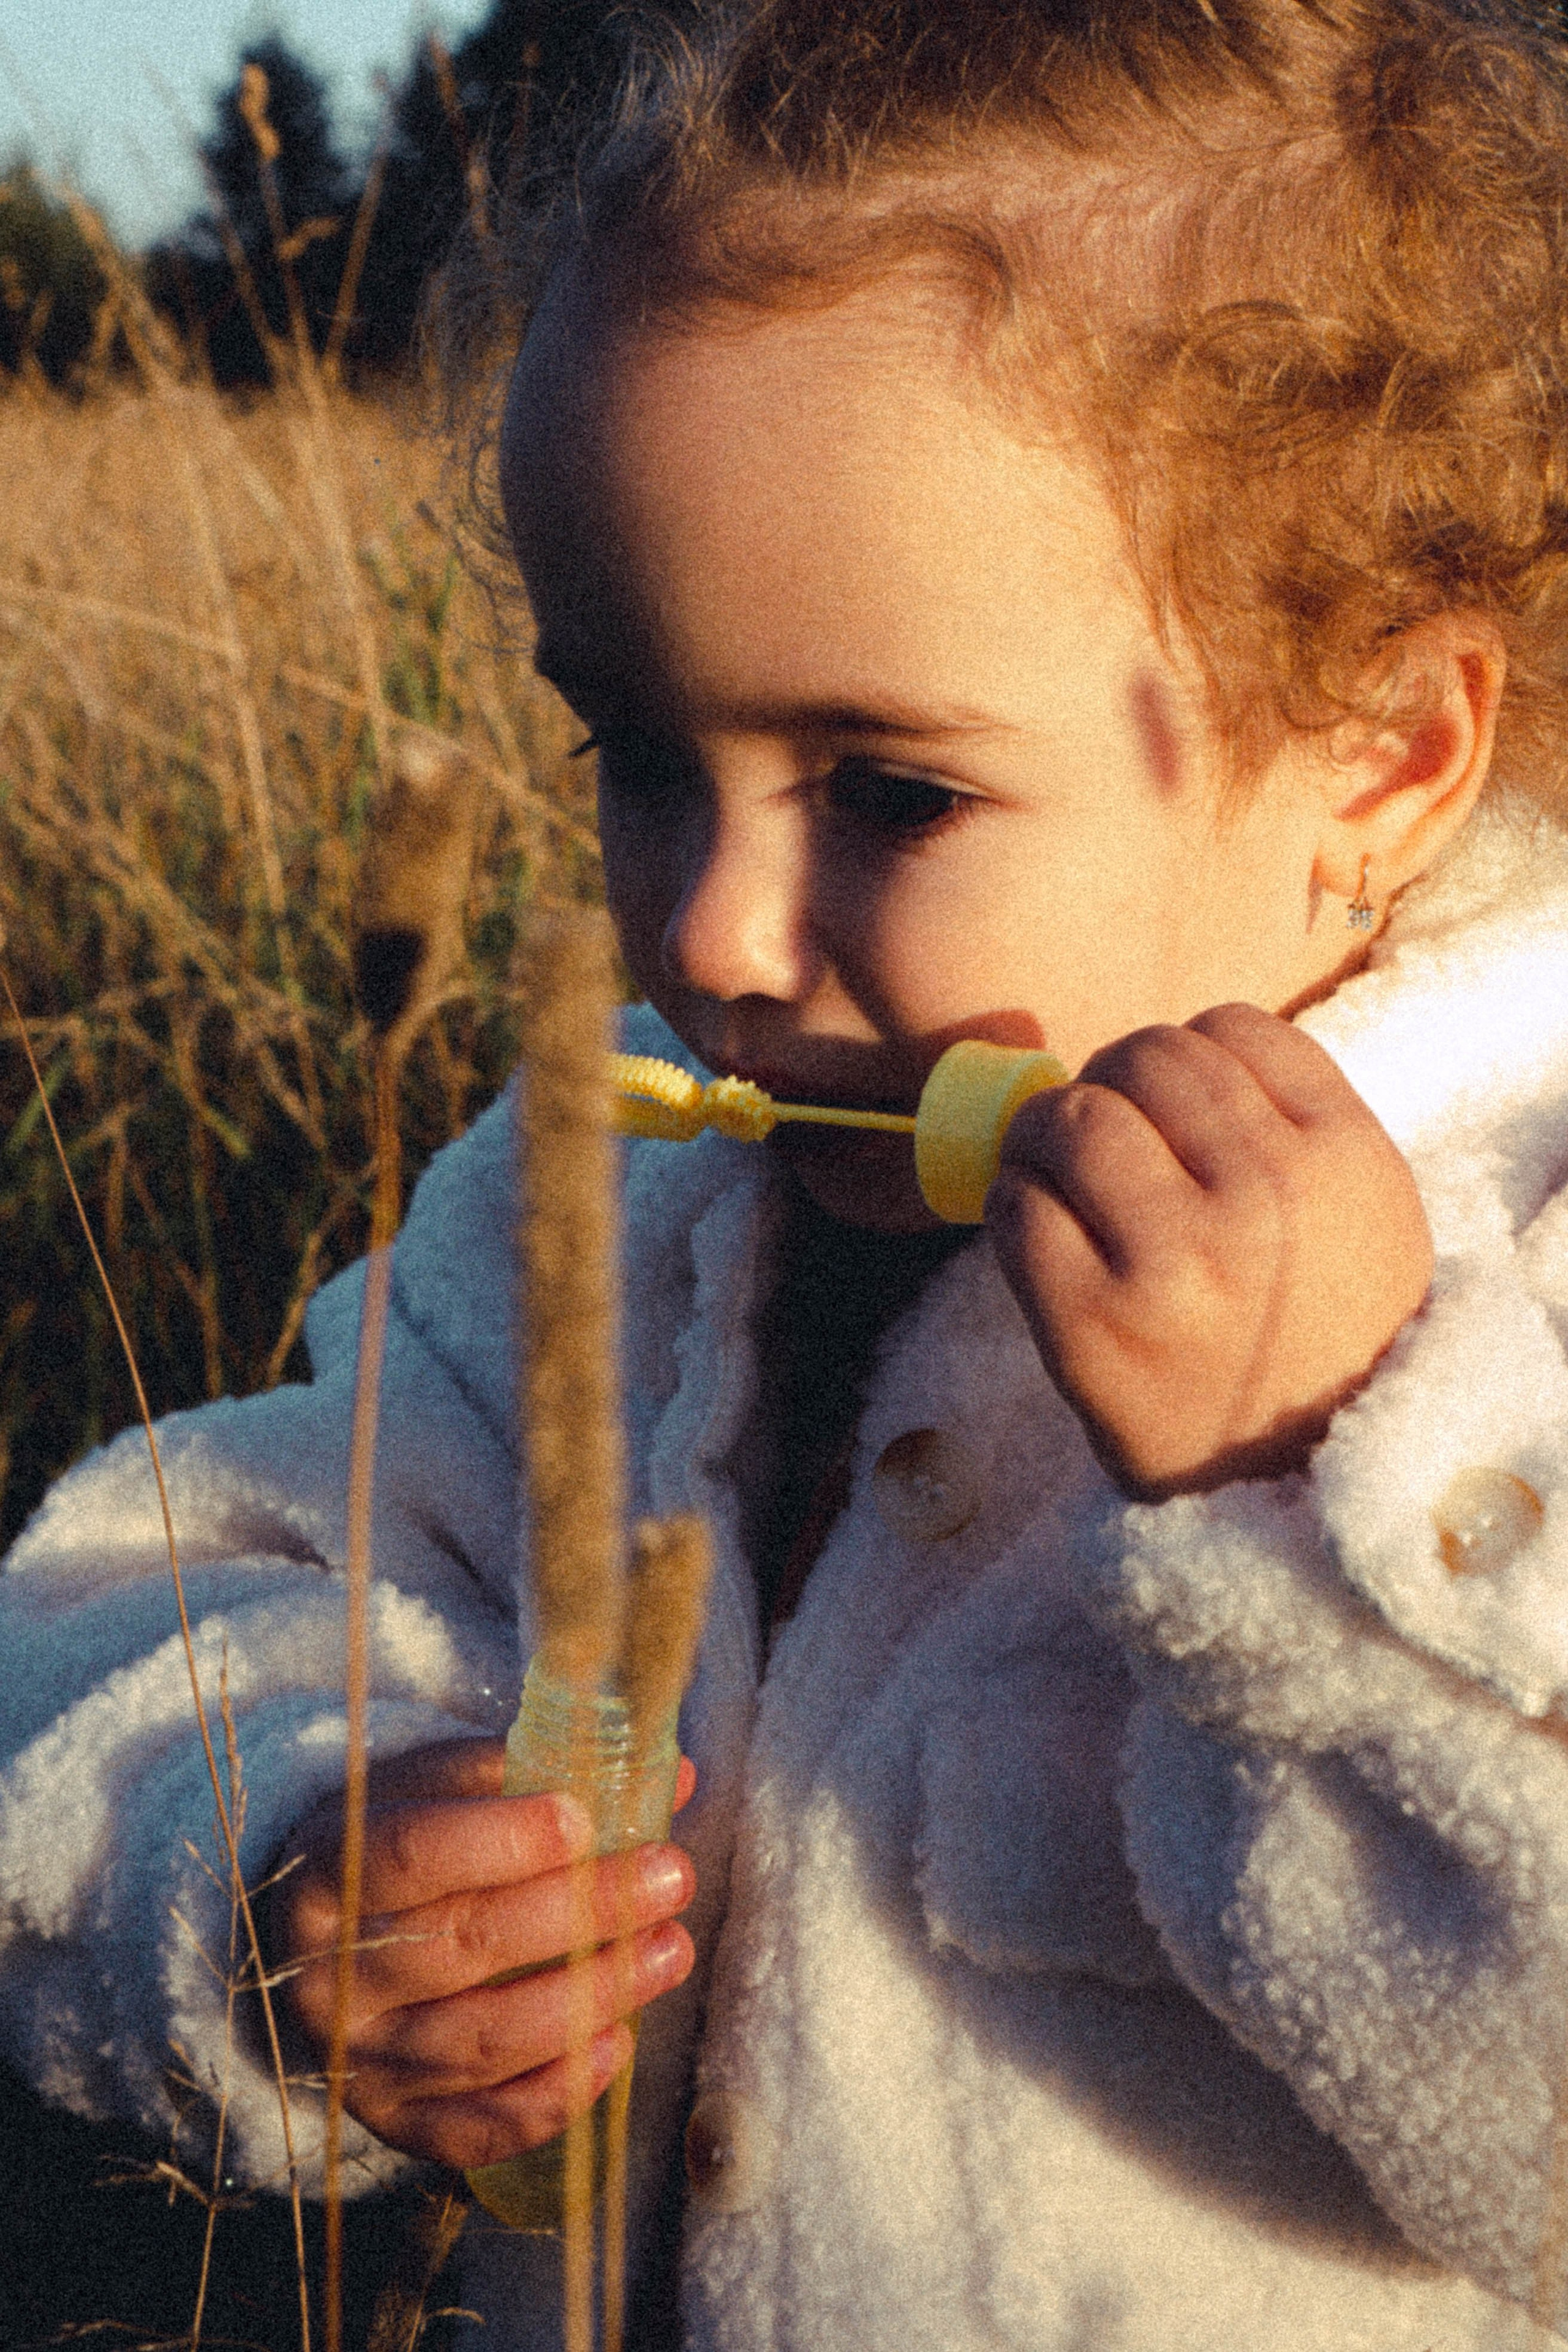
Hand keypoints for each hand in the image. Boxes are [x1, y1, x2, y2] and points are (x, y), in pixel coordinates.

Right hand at [265, 1737, 697, 2169]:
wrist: (315, 1950)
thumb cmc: (394, 1849)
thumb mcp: (430, 1790)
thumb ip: (530, 1774)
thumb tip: (673, 1780)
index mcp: (329, 1874)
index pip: (413, 1855)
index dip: (503, 1840)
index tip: (584, 1821)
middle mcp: (332, 1976)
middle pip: (466, 1945)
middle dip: (583, 1911)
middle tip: (670, 1877)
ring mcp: (362, 2059)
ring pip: (485, 2039)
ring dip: (592, 1997)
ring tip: (670, 1950)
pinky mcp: (395, 2121)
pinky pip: (478, 2127)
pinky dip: (555, 2095)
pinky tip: (617, 2044)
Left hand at [985, 1002, 1432, 1498]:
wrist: (1295, 1486)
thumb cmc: (1319, 1335)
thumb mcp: (1362, 1213)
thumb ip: (1293, 1120)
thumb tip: (1165, 1048)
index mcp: (1342, 1158)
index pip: (1232, 1028)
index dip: (1186, 1057)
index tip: (1171, 1109)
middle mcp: (1265, 1197)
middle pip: (1143, 1058)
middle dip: (1109, 1087)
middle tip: (1101, 1138)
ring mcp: (1175, 1259)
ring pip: (1070, 1115)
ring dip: (1045, 1137)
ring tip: (1059, 1178)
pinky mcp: (1091, 1322)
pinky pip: (1016, 1205)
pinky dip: (1011, 1205)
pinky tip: (1037, 1233)